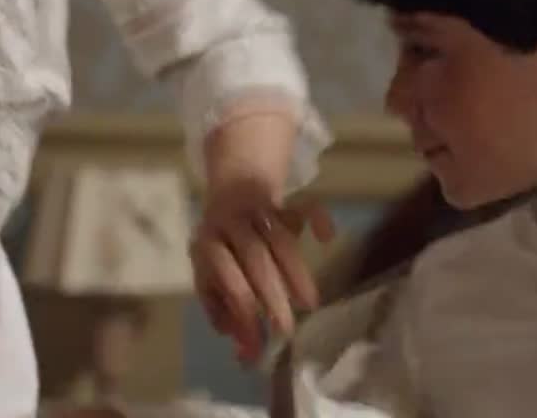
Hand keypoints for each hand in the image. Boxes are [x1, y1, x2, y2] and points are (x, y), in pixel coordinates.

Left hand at [190, 178, 335, 364]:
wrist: (231, 188)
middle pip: (256, 259)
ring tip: (310, 303)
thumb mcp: (209, 274)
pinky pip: (305, 205)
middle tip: (287, 329)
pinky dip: (318, 218)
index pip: (229, 280)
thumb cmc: (222, 245)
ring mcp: (260, 209)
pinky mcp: (285, 200)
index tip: (260, 343)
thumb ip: (222, 310)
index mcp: (210, 244)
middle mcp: (233, 224)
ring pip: (282, 239)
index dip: (244, 313)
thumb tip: (244, 348)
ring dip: (297, 272)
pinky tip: (327, 237)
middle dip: (273, 296)